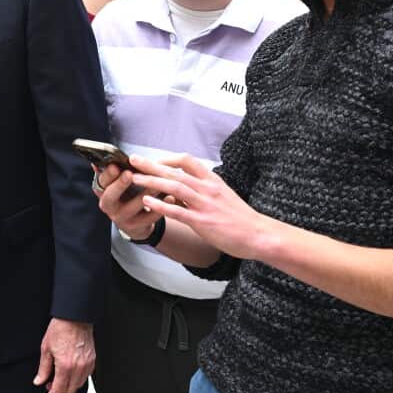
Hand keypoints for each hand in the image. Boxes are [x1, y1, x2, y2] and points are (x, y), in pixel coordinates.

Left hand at [33, 318, 94, 392]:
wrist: (75, 317)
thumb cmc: (61, 328)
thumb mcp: (46, 348)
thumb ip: (43, 368)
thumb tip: (39, 380)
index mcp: (65, 365)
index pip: (59, 389)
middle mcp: (78, 367)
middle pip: (70, 390)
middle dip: (59, 391)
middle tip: (50, 384)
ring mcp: (87, 364)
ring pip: (79, 384)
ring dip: (69, 385)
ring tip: (59, 377)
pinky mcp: (92, 359)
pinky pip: (86, 376)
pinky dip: (77, 378)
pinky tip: (70, 372)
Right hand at [94, 164, 160, 240]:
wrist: (135, 222)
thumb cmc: (127, 195)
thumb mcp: (118, 183)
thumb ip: (114, 171)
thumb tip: (101, 157)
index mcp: (103, 191)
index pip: (101, 182)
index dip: (107, 174)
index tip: (115, 166)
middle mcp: (108, 205)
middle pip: (110, 196)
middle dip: (120, 184)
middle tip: (129, 174)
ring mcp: (121, 217)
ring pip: (132, 206)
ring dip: (145, 194)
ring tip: (156, 184)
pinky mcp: (135, 227)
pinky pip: (148, 218)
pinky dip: (159, 208)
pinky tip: (170, 198)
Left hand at [132, 154, 272, 260]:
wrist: (259, 234)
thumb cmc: (241, 218)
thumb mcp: (223, 196)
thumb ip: (205, 189)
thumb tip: (186, 187)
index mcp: (213, 180)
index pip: (187, 160)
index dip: (168, 158)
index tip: (154, 160)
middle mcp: (208, 188)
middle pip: (175, 171)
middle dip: (152, 165)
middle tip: (133, 159)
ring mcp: (205, 205)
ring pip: (174, 187)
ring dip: (152, 181)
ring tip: (134, 178)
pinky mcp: (203, 222)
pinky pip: (178, 211)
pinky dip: (160, 205)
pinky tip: (146, 202)